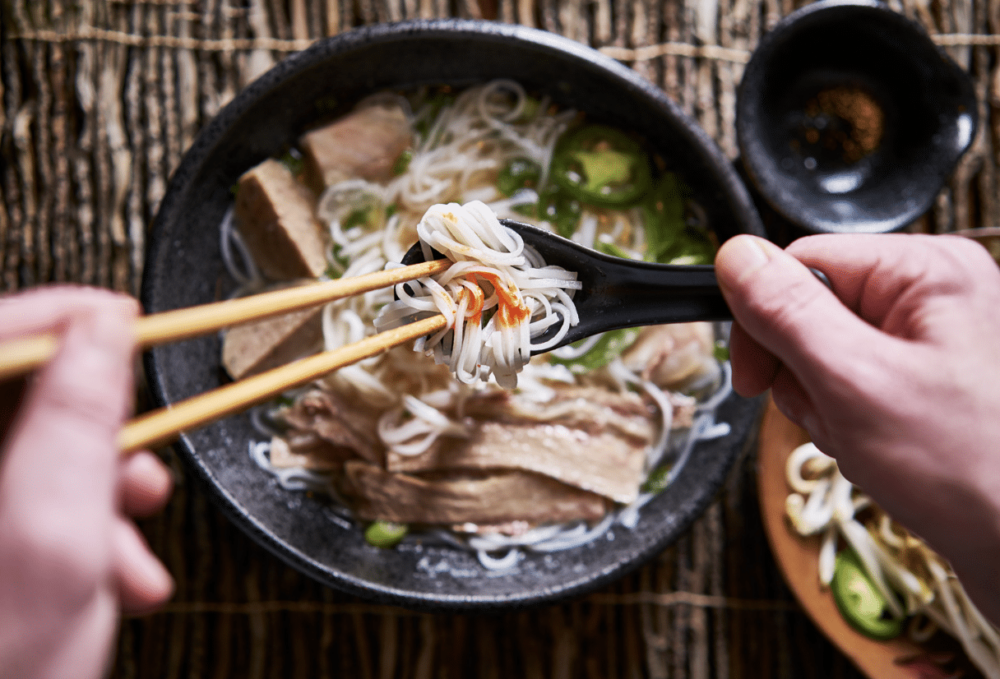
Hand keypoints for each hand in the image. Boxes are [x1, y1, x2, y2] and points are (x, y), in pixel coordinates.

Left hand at [0, 287, 173, 678]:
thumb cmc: (3, 677)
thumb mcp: (54, 544)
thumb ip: (76, 425)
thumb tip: (102, 333)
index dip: (58, 315)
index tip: (122, 316)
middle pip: (22, 406)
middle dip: (101, 442)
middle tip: (138, 472)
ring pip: (41, 461)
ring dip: (107, 503)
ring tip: (132, 554)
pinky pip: (42, 506)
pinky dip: (92, 537)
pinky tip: (116, 578)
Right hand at [715, 233, 999, 623]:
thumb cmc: (971, 470)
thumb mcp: (855, 382)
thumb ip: (788, 312)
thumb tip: (735, 256)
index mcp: (925, 270)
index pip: (800, 263)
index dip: (763, 321)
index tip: (755, 378)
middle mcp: (931, 293)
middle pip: (808, 310)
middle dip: (802, 374)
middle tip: (835, 415)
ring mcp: (928, 338)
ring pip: (820, 352)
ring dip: (821, 404)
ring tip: (861, 437)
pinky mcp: (920, 378)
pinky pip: (847, 383)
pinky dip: (842, 420)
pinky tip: (871, 445)